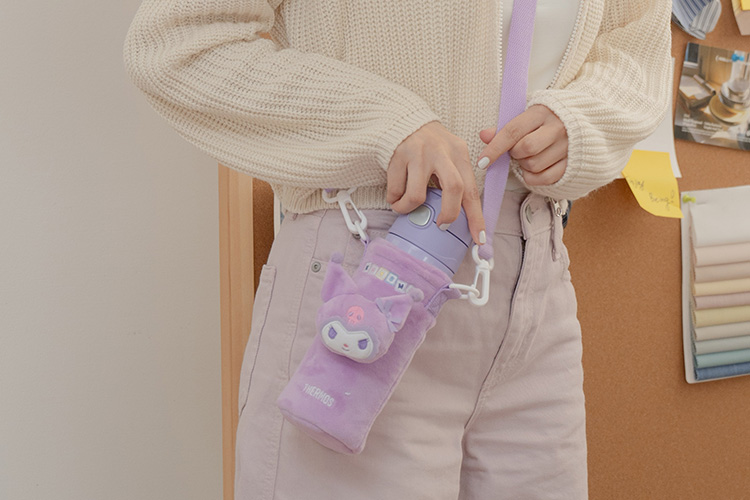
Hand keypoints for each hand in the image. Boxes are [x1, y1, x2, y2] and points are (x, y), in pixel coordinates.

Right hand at [387, 121, 485, 244]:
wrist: (405, 121)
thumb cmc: (432, 147)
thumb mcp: (451, 155)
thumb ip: (458, 180)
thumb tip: (462, 217)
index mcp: (459, 154)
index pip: (472, 189)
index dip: (476, 217)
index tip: (479, 239)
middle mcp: (441, 152)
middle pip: (453, 188)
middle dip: (448, 214)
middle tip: (441, 225)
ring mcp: (418, 154)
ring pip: (417, 195)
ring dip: (409, 209)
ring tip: (405, 207)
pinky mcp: (397, 156)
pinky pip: (395, 190)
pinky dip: (394, 199)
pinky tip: (395, 195)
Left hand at [478, 105, 567, 185]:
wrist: (580, 121)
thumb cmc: (545, 120)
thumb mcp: (526, 117)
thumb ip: (505, 127)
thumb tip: (484, 135)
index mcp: (542, 112)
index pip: (513, 131)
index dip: (495, 148)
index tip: (482, 161)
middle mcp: (557, 128)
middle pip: (525, 149)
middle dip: (515, 154)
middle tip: (517, 150)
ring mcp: (567, 146)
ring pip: (534, 165)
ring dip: (524, 165)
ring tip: (529, 156)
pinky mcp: (572, 163)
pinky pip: (545, 178)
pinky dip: (534, 177)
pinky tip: (535, 168)